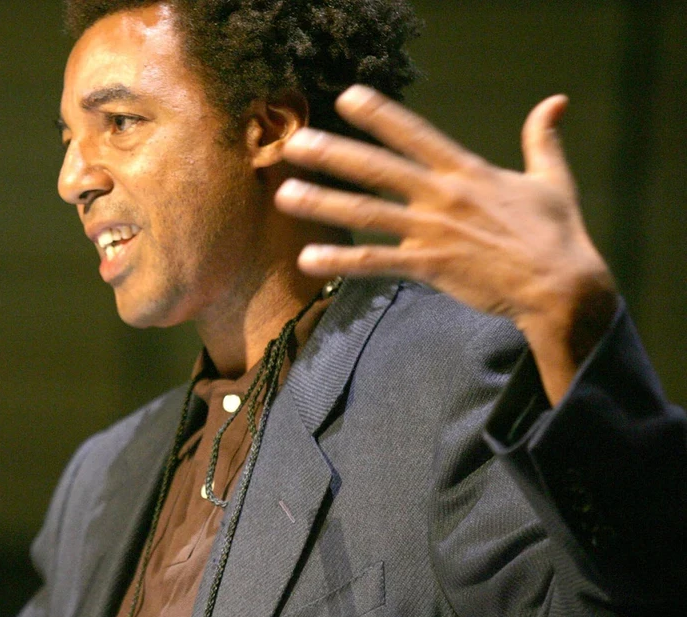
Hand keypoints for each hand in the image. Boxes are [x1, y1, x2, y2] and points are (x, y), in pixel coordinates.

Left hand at [275, 85, 617, 403]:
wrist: (562, 288)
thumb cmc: (556, 234)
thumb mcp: (552, 179)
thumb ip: (542, 139)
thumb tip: (556, 101)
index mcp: (466, 171)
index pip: (415, 134)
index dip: (380, 115)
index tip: (346, 97)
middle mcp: (442, 196)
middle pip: (378, 169)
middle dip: (334, 154)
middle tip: (295, 142)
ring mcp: (432, 232)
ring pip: (367, 214)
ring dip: (324, 203)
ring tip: (286, 195)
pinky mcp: (429, 266)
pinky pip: (376, 262)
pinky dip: (340, 262)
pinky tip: (308, 259)